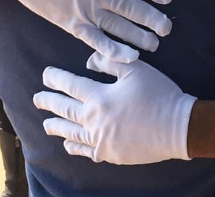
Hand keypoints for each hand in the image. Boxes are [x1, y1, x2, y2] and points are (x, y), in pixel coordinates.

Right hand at [0, 0, 173, 61]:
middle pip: (129, 7)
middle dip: (151, 18)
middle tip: (167, 27)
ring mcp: (83, 10)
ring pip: (116, 26)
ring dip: (137, 36)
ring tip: (155, 43)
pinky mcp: (72, 24)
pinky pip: (95, 40)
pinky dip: (111, 50)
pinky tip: (129, 56)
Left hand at [34, 52, 196, 164]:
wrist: (177, 126)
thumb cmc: (158, 93)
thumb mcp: (136, 68)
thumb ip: (109, 61)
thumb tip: (89, 61)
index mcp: (100, 97)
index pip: (70, 85)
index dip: (56, 78)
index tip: (46, 75)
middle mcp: (95, 120)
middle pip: (65, 110)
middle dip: (49, 102)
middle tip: (37, 98)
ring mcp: (101, 140)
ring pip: (71, 132)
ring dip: (57, 126)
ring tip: (46, 123)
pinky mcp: (110, 153)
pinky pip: (86, 151)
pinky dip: (74, 146)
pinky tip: (68, 143)